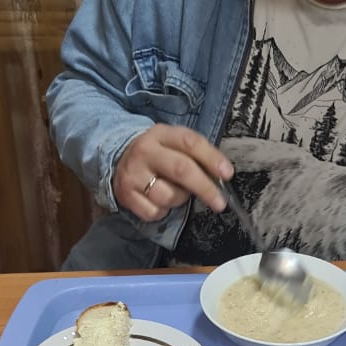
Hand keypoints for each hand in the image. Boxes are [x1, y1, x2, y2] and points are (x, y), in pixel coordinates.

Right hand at [113, 124, 232, 220]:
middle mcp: (145, 152)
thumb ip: (195, 154)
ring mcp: (133, 174)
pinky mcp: (125, 195)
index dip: (211, 158)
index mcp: (161, 134)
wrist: (118, 158)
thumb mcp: (173, 143)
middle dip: (205, 188)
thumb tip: (221, 176)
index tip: (228, 173)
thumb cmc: (157, 153)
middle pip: (181, 170)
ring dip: (180, 199)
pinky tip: (158, 200)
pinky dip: (163, 211)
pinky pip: (154, 212)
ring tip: (175, 192)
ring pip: (169, 195)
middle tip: (220, 202)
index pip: (190, 142)